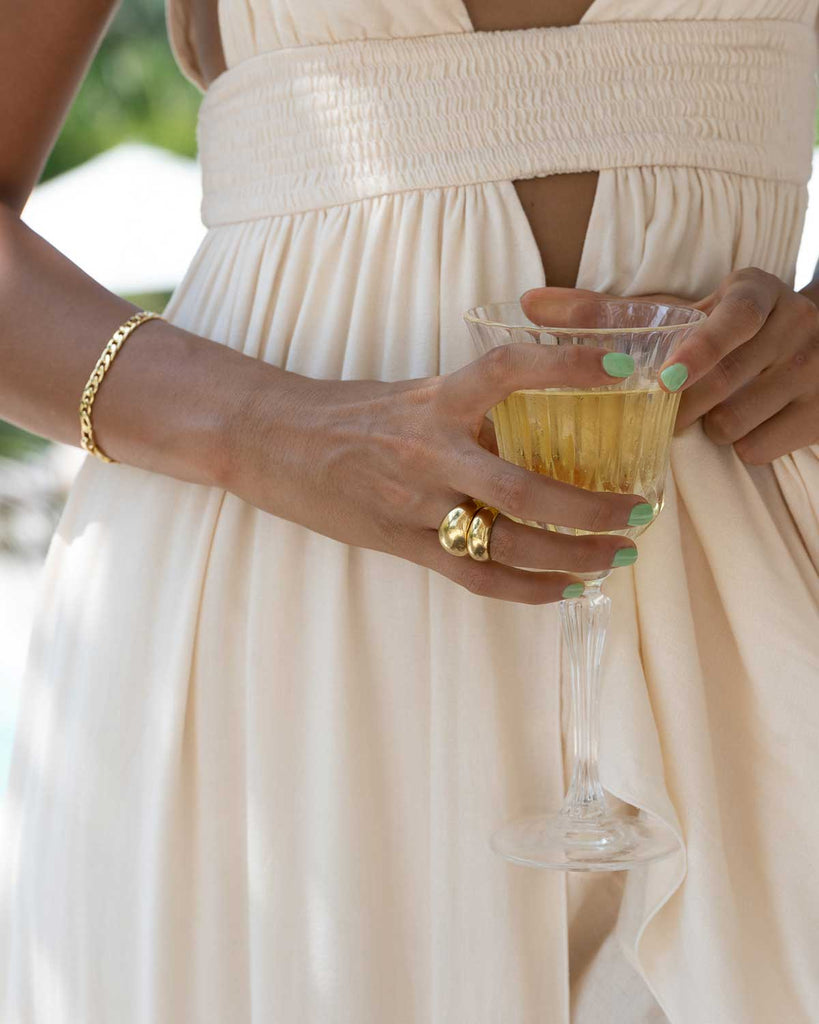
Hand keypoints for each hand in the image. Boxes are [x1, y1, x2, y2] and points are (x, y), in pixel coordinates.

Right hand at [226, 345, 650, 604]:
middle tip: (642, 510)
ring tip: (619, 557)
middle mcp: (428, 452)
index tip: (624, 369)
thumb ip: (471, 407)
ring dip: (572, 556)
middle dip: (592, 508)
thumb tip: (538, 421)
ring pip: (506, 543)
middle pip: (525, 489)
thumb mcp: (411, 393)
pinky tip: (568, 590)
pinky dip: (529, 589)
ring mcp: (414, 505)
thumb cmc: (347, 413)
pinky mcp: (402, 544)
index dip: (567, 366)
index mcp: (433, 400)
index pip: (508, 370)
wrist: (273, 443)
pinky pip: (475, 576)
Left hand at [522, 269, 818, 463]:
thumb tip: (526, 301)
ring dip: (707, 427)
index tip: (666, 378)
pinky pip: (756, 451)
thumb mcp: (674, 313)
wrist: (814, 349)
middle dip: (681, 405)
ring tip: (712, 404)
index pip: (735, 318)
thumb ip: (602, 311)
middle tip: (670, 400)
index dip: (701, 349)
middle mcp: (793, 327)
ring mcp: (813, 373)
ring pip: (732, 425)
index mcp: (756, 294)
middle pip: (719, 388)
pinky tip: (742, 422)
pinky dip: (738, 447)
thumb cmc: (717, 331)